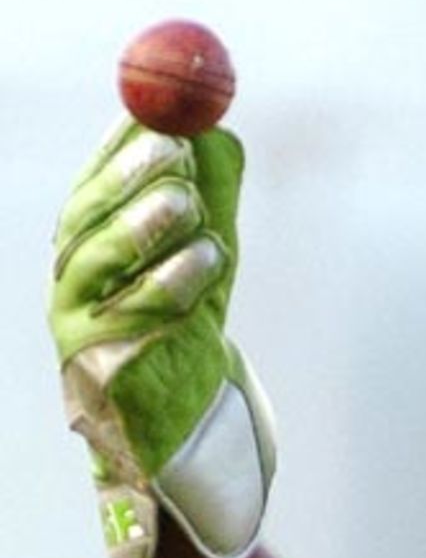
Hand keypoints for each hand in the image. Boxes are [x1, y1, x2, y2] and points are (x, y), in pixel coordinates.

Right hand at [48, 122, 275, 557]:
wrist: (188, 437)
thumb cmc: (188, 341)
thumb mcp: (203, 269)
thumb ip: (211, 210)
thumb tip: (223, 140)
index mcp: (83, 255)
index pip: (91, 191)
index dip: (118, 152)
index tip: (156, 120)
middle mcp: (70, 288)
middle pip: (87, 223)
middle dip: (129, 182)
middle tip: (173, 155)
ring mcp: (80, 330)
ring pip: (104, 264)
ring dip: (149, 226)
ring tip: (192, 206)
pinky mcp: (104, 371)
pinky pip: (136, 315)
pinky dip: (175, 280)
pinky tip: (209, 256)